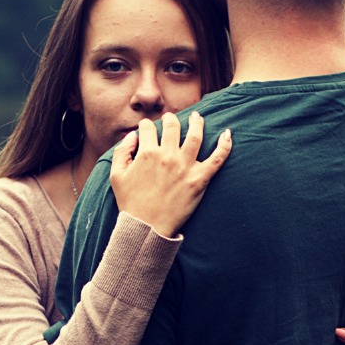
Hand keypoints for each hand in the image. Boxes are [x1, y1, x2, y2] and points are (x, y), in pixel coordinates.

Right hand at [109, 111, 232, 238]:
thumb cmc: (130, 203)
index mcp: (146, 154)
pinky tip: (227, 134)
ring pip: (195, 136)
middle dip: (170, 119)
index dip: (146, 126)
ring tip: (196, 117)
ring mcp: (185, 167)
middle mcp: (167, 156)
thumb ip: (121, 152)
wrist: (146, 228)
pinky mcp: (199, 179)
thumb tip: (132, 136)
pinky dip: (225, 145)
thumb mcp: (116, 176)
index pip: (148, 128)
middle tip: (170, 119)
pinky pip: (217, 158)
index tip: (147, 128)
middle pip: (172, 126)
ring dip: (197, 122)